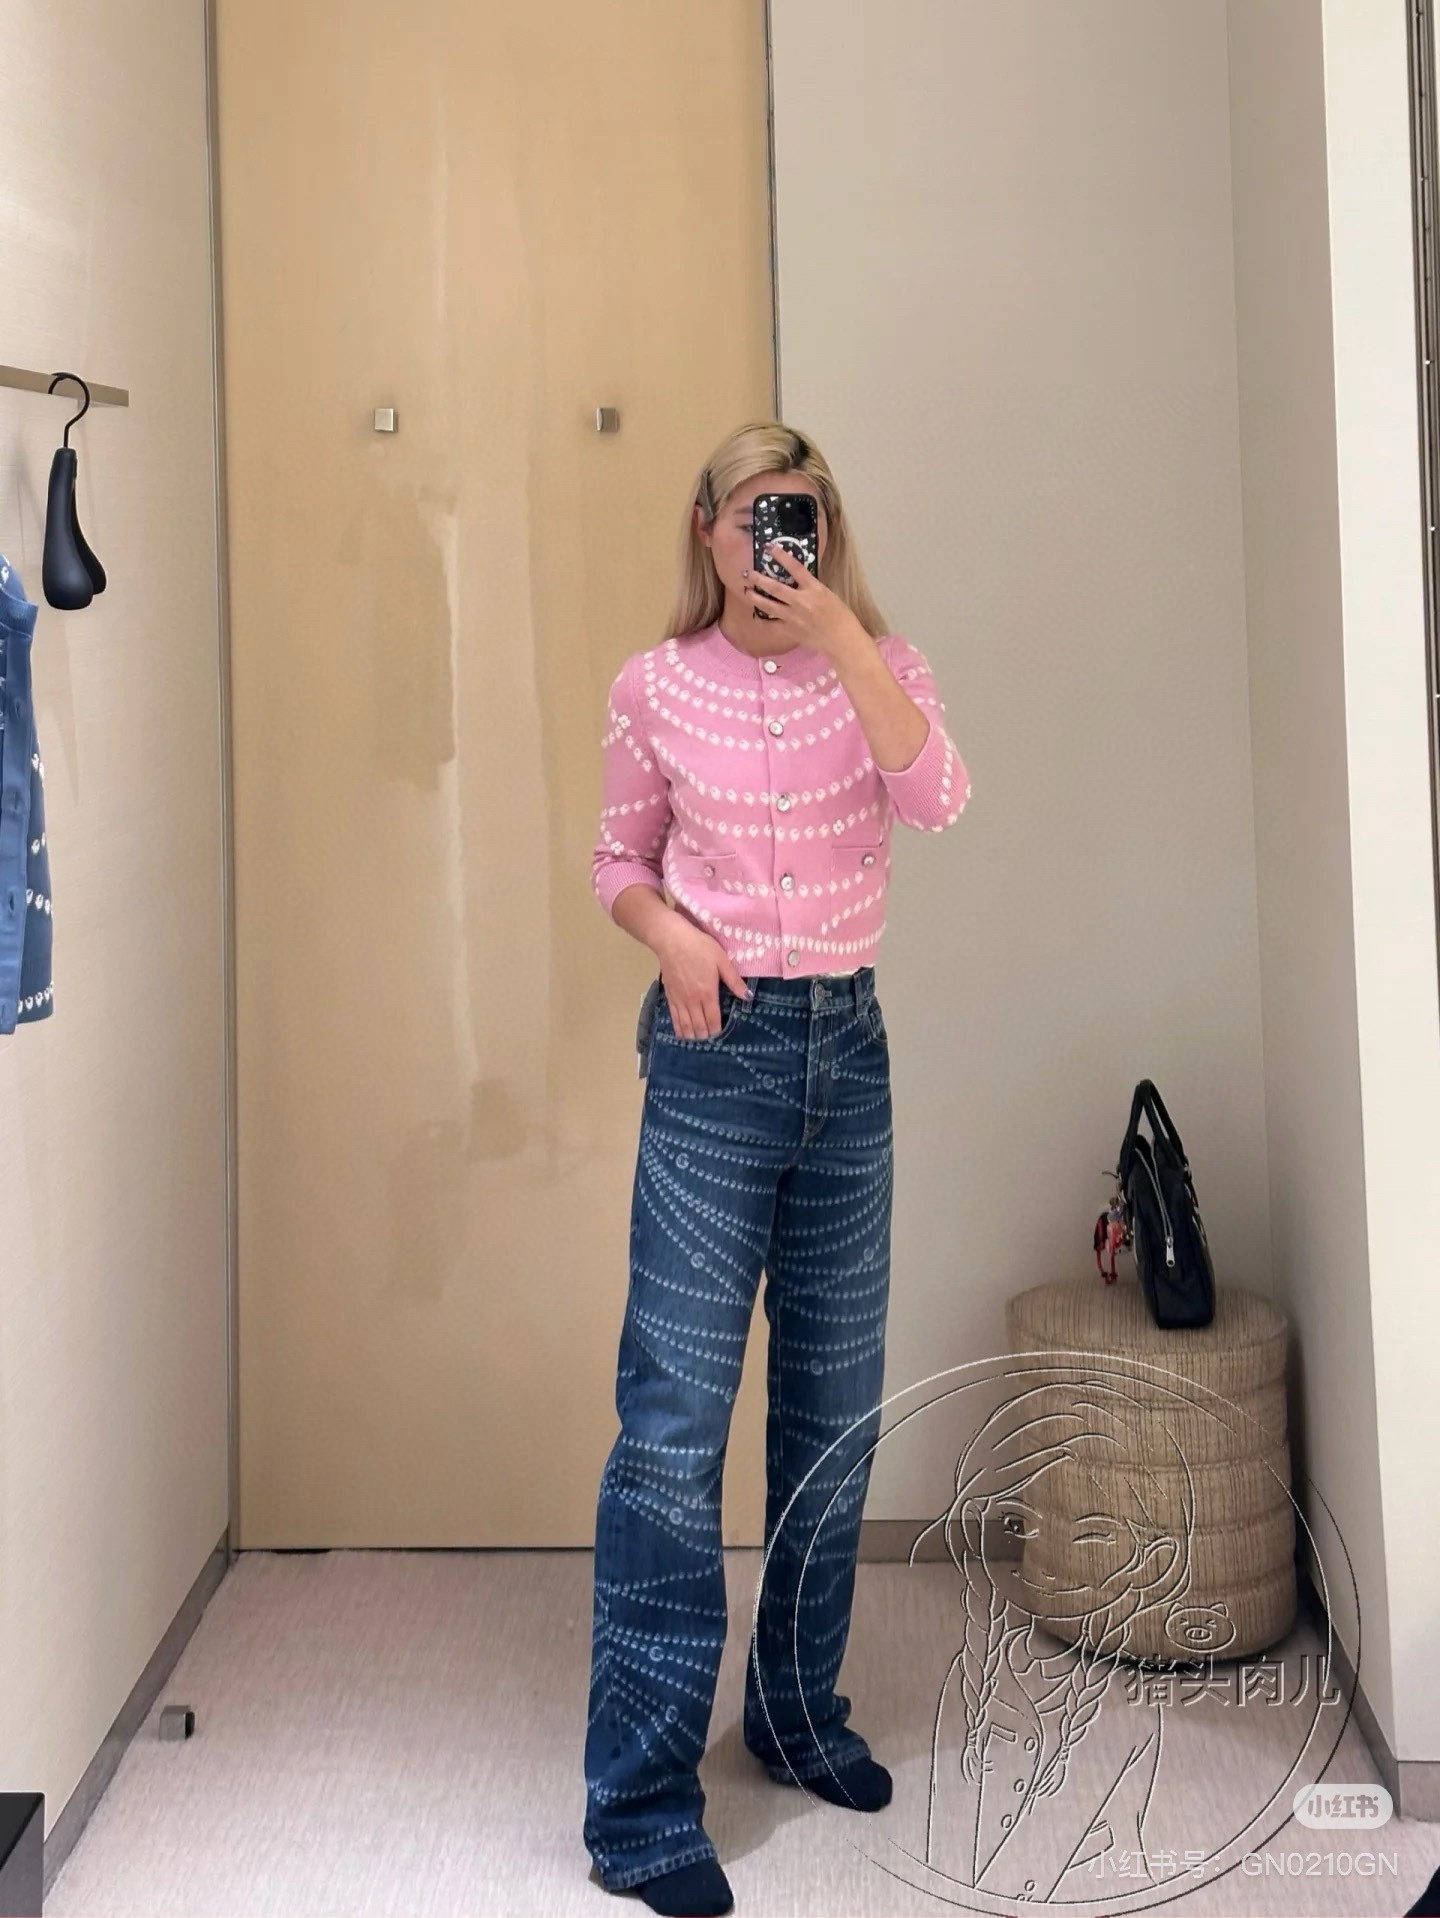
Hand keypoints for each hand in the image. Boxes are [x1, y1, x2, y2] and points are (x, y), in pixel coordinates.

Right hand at [651, 916, 750, 1037]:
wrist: (672, 940)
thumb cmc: (699, 947)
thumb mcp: (721, 960)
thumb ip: (734, 980)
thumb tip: (748, 996)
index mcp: (708, 993)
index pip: (713, 1019)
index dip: (717, 1030)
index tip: (721, 1035)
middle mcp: (693, 1001)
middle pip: (699, 1026)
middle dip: (706, 1036)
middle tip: (711, 1040)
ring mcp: (680, 1000)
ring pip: (686, 1025)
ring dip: (693, 1036)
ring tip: (699, 1040)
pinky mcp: (670, 996)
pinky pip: (674, 1018)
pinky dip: (679, 1029)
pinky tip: (682, 1034)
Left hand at [742, 543, 867, 659]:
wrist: (842, 638)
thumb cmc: (839, 615)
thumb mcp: (827, 594)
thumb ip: (810, 587)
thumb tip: (795, 581)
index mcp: (814, 589)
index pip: (796, 568)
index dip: (781, 556)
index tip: (770, 548)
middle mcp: (801, 602)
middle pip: (776, 588)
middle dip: (759, 579)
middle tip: (747, 573)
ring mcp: (794, 617)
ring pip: (769, 606)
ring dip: (755, 598)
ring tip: (746, 591)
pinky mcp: (790, 631)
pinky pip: (771, 625)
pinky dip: (762, 620)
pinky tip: (755, 616)